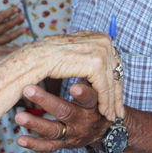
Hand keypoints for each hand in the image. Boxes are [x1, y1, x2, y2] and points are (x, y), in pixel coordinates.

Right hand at [0, 1, 26, 49]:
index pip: (1, 18)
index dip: (9, 13)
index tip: (17, 9)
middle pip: (6, 27)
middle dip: (15, 21)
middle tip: (23, 16)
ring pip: (7, 38)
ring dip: (16, 33)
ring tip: (24, 28)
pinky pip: (3, 50)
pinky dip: (11, 50)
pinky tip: (20, 48)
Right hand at [9, 31, 123, 120]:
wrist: (32, 60)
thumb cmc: (48, 59)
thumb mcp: (75, 54)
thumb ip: (89, 56)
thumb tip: (102, 67)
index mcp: (99, 36)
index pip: (114, 62)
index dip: (115, 81)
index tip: (115, 97)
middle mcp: (103, 40)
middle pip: (116, 72)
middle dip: (116, 94)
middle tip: (118, 112)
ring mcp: (100, 51)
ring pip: (111, 82)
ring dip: (111, 102)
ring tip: (111, 116)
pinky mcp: (95, 64)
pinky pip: (104, 88)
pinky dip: (105, 103)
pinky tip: (105, 113)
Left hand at [15, 82, 111, 152]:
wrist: (104, 132)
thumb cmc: (96, 103)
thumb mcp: (97, 91)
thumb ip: (90, 74)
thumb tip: (83, 43)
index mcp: (93, 105)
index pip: (90, 98)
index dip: (84, 92)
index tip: (74, 85)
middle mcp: (84, 120)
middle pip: (66, 111)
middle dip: (47, 101)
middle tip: (28, 89)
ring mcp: (74, 134)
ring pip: (54, 130)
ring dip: (36, 123)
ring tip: (19, 117)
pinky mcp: (65, 145)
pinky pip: (49, 147)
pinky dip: (34, 144)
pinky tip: (20, 140)